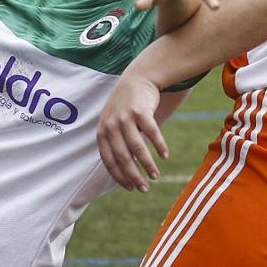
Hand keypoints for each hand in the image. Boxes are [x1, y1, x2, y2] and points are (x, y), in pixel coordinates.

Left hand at [97, 75, 166, 191]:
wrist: (137, 78)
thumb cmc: (125, 107)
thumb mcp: (113, 123)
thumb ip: (115, 144)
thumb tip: (125, 172)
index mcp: (102, 132)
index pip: (109, 161)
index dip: (119, 177)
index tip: (130, 188)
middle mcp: (111, 126)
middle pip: (123, 158)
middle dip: (134, 176)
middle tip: (144, 188)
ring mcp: (126, 118)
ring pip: (138, 149)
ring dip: (148, 165)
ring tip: (155, 176)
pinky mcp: (141, 112)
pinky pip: (152, 133)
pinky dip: (159, 146)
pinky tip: (165, 156)